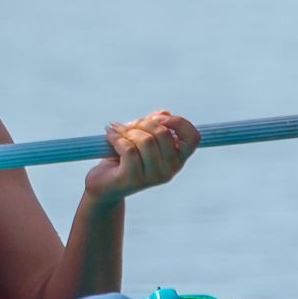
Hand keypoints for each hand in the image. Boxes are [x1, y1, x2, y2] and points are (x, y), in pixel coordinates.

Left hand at [84, 110, 198, 202]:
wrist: (104, 184)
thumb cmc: (125, 158)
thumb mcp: (142, 137)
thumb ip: (155, 124)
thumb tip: (163, 113)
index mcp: (177, 158)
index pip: (193, 138)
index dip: (178, 122)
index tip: (157, 117)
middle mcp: (170, 170)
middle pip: (163, 133)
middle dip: (142, 122)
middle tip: (128, 126)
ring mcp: (153, 177)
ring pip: (145, 140)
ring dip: (127, 131)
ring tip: (117, 132)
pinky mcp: (134, 180)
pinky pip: (129, 150)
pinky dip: (116, 138)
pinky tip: (110, 137)